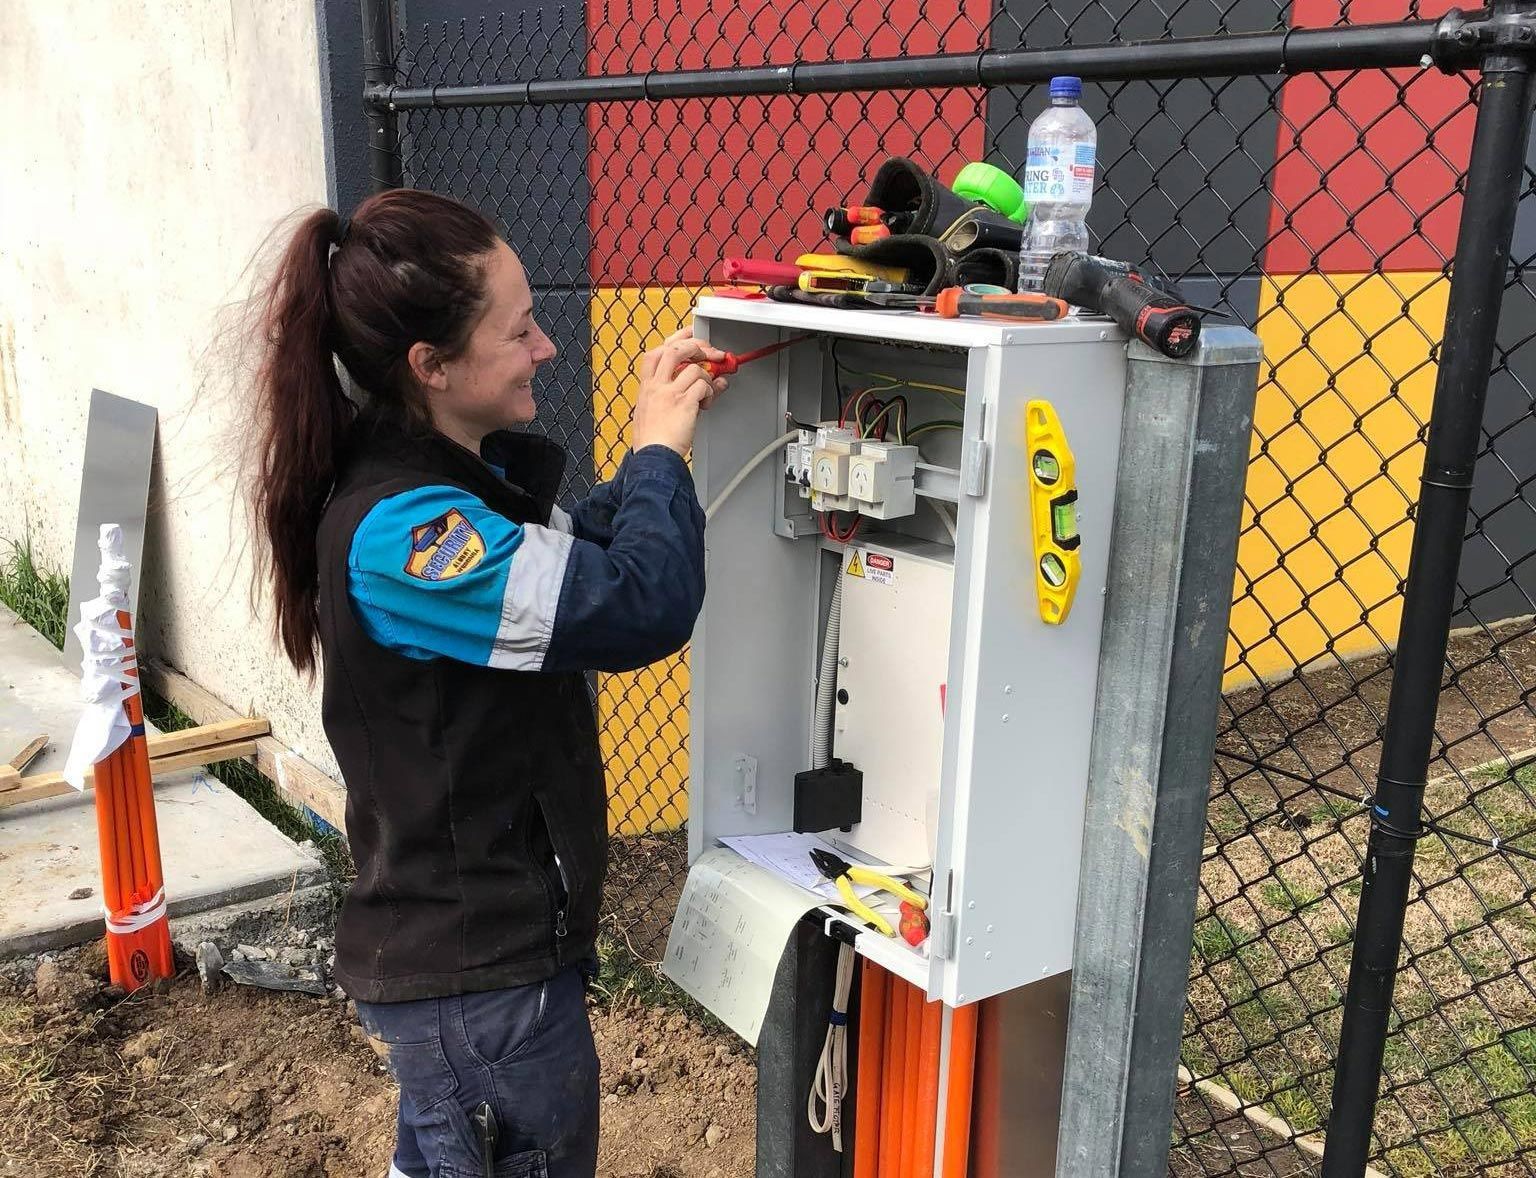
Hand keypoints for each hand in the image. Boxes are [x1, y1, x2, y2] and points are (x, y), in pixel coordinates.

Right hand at [630, 327, 729, 456]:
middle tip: (711, 354)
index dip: (676, 338)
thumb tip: (698, 384)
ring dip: (708, 376)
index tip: (690, 335)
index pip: (657, 352)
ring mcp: (669, 393)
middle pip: (676, 349)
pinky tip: (706, 402)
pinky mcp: (684, 403)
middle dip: (697, 347)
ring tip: (708, 389)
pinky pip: (704, 385)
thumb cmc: (653, 440)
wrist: (653, 456)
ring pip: (695, 368)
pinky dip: (711, 391)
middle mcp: (656, 385)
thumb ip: (673, 394)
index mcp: (647, 386)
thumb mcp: (653, 411)